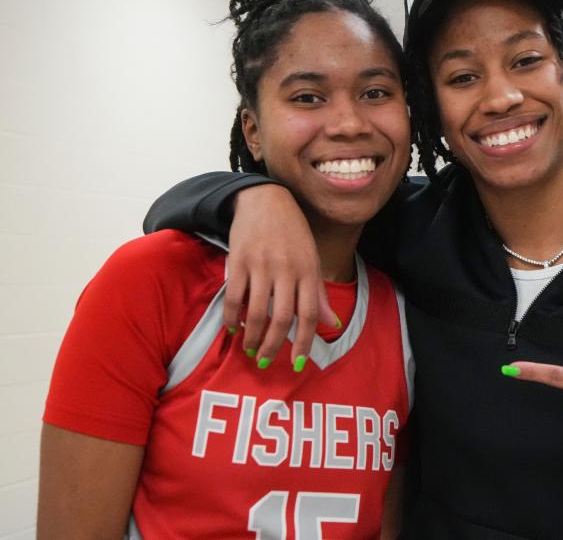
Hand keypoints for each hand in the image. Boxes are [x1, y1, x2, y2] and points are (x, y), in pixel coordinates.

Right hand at [225, 184, 335, 368]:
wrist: (266, 199)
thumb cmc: (293, 233)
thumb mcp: (312, 259)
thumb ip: (318, 293)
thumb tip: (330, 324)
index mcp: (308, 271)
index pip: (308, 315)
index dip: (304, 342)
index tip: (298, 363)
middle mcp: (286, 270)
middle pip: (281, 319)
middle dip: (273, 346)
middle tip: (265, 361)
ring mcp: (261, 265)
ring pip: (256, 312)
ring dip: (252, 337)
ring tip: (250, 348)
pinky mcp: (238, 261)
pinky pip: (233, 298)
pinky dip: (232, 318)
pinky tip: (234, 328)